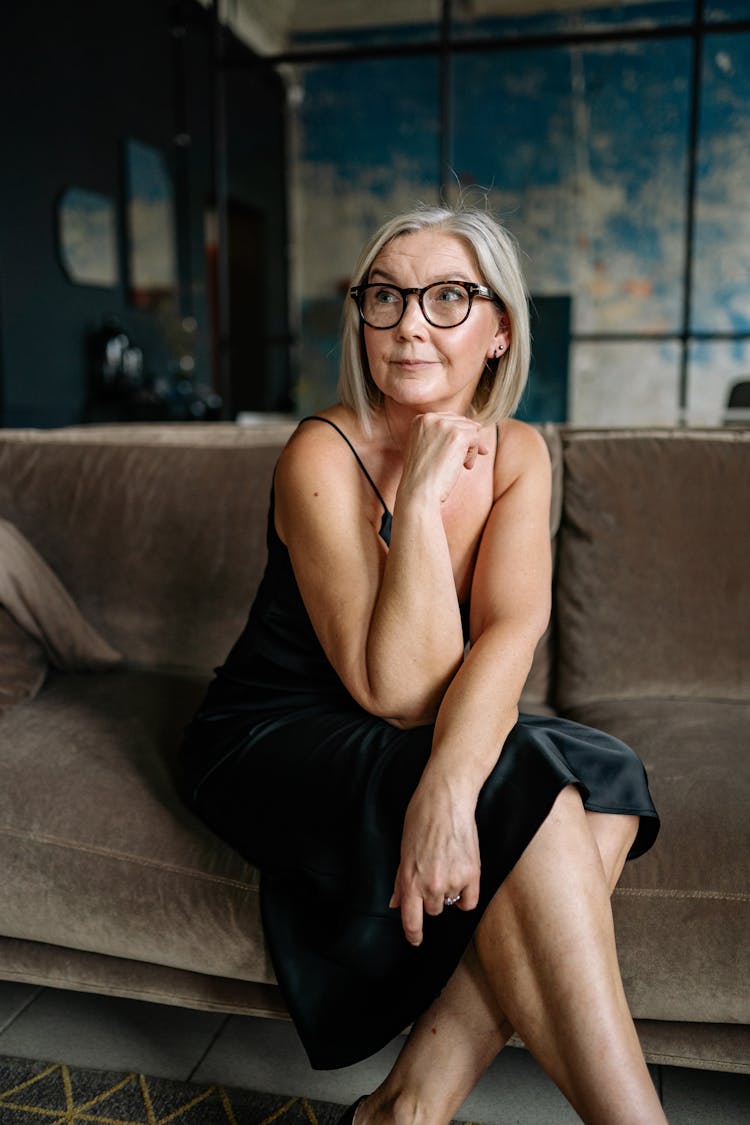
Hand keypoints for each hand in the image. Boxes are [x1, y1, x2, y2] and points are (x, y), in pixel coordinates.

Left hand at [389, 776, 480, 945]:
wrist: (446, 800)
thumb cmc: (421, 819)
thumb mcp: (403, 850)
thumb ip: (401, 880)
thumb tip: (396, 902)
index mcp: (410, 880)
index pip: (411, 921)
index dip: (413, 935)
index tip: (416, 940)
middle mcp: (431, 886)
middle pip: (433, 910)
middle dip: (431, 897)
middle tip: (434, 872)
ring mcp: (452, 882)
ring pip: (450, 903)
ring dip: (449, 891)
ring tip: (448, 863)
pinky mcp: (472, 875)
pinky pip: (469, 901)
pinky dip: (466, 895)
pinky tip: (463, 878)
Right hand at [400, 413, 487, 505]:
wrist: (419, 491)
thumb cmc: (423, 477)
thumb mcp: (427, 448)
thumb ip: (442, 436)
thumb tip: (476, 427)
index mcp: (420, 420)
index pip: (449, 419)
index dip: (458, 434)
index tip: (459, 451)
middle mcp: (431, 418)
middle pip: (461, 422)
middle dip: (467, 441)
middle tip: (466, 462)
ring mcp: (444, 425)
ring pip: (470, 431)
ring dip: (470, 449)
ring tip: (464, 466)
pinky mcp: (458, 435)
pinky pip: (476, 439)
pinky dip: (473, 454)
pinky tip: (465, 466)